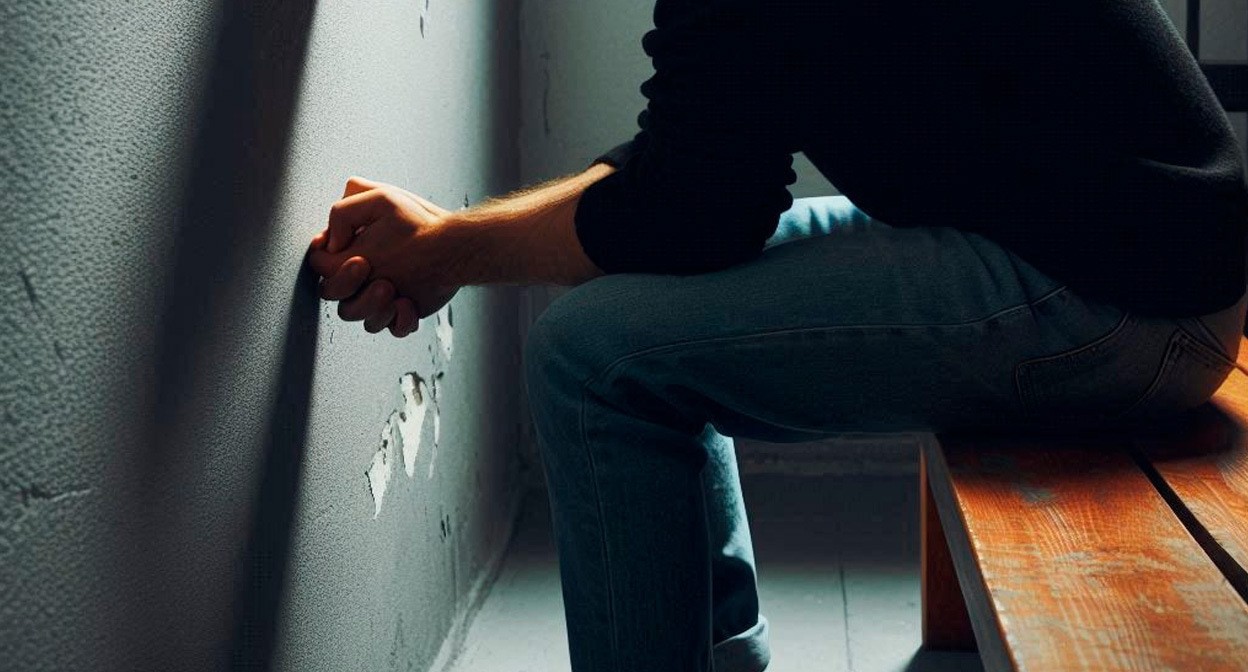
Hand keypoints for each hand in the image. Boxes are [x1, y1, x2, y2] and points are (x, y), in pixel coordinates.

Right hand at [307, 177, 461, 335]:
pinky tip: (409, 306)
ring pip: (359, 318)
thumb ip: (342, 211)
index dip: (333, 269)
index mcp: (349, 249)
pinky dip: (400, 321)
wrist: (456, 247)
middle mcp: (360, 274)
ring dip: (375, 310)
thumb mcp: (380, 200)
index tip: (361, 261)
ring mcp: (378, 294)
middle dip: (354, 291)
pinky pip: (392, 328)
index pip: (320, 266)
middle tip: (383, 282)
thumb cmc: (420, 222)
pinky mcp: (400, 311)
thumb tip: (330, 243)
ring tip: (394, 293)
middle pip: (334, 297)